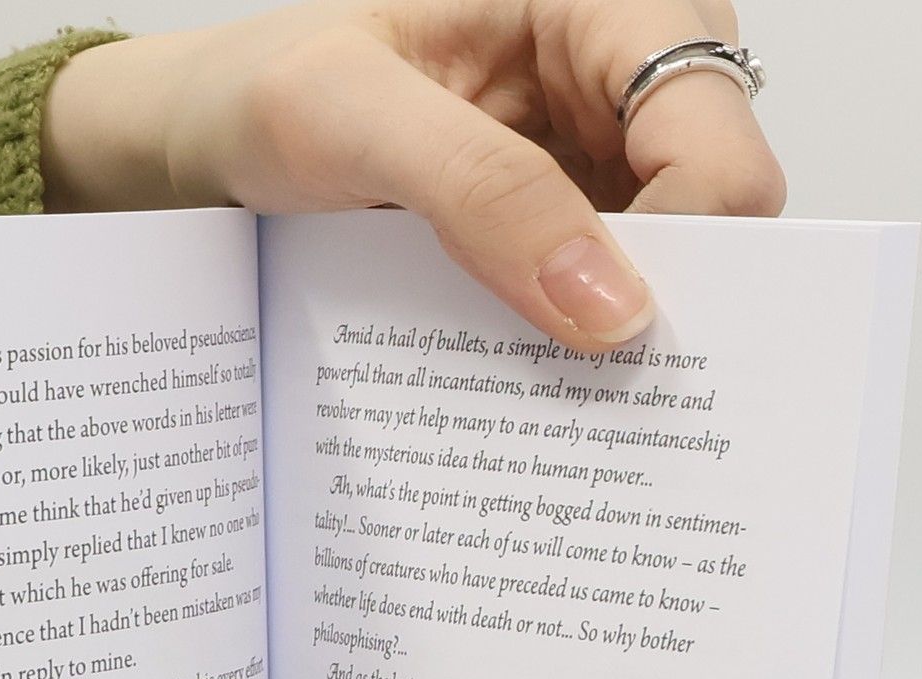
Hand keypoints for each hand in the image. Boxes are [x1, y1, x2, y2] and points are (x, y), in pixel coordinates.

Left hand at [43, 0, 784, 345]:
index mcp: (594, 4)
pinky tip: (523, 387)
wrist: (206, 140)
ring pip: (665, 273)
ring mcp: (589, 167)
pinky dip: (570, 355)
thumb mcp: (351, 118)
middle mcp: (614, 82)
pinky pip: (596, 306)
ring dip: (615, 343)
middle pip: (715, 210)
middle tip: (597, 389)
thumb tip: (611, 307)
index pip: (714, 131)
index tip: (619, 330)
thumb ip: (482, 192)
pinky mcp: (553, 237)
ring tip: (547, 396)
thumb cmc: (262, 89)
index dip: (694, 238)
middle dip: (671, 303)